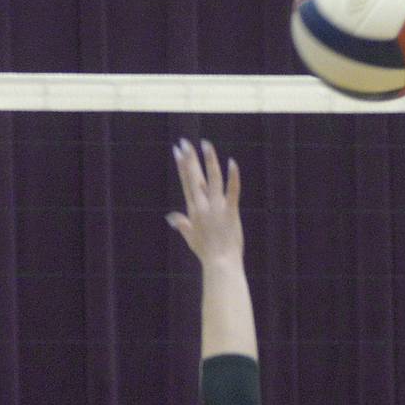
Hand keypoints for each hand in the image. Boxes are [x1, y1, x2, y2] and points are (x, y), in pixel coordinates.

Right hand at [167, 139, 242, 265]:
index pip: (186, 182)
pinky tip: (232, 163)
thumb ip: (182, 224)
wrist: (220, 262)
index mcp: (193, 210)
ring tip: (206, 144)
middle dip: (189, 158)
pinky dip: (233, 176)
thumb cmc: (206, 252)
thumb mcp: (190, 237)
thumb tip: (171, 217)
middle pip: (194, 177)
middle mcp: (203, 206)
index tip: (178, 151)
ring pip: (212, 179)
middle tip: (184, 142)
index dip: (182, 166)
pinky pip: (232, 190)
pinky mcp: (231, 211)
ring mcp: (217, 207)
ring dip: (209, 161)